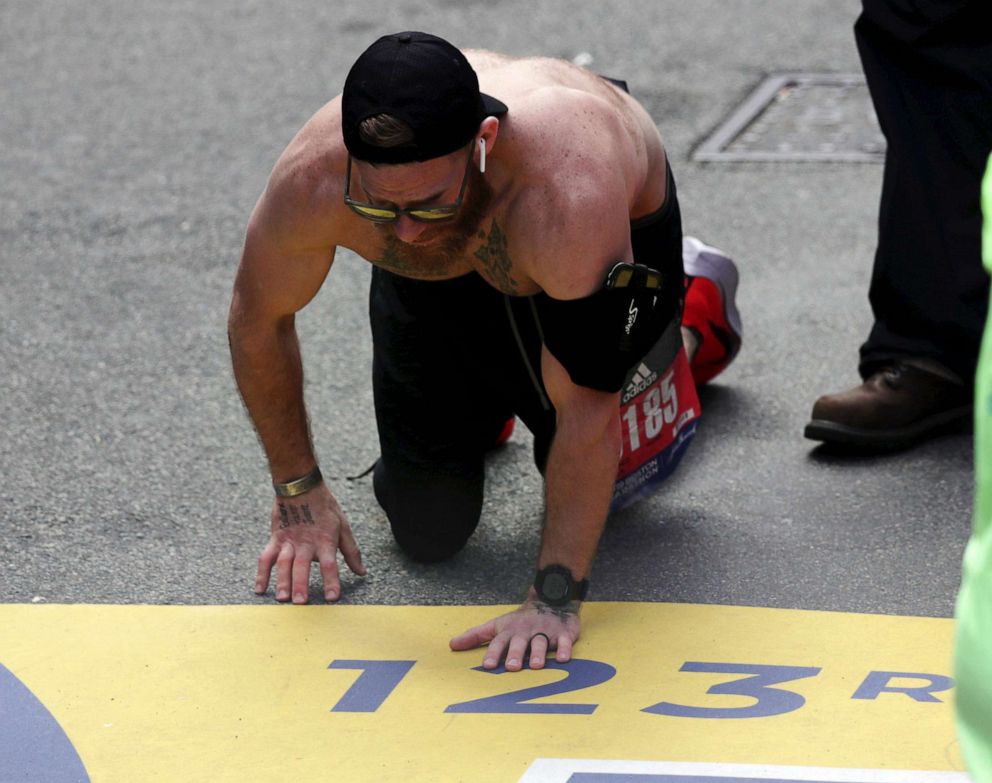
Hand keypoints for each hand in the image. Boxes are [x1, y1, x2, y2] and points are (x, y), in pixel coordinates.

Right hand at [254, 482, 365, 603]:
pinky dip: (261, 574)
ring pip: (283, 563)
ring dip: (282, 581)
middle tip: (300, 603)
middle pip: (303, 565)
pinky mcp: (275, 539)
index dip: (331, 580)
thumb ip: (351, 552)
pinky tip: (259, 589)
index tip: (331, 597)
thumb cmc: (325, 508)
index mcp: (325, 540)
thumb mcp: (343, 527)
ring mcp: (289, 541)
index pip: (329, 564)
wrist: (301, 486)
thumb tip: (362, 572)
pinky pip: (266, 557)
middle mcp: (306, 543)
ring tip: (282, 598)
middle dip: (301, 584)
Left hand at [449, 597, 580, 670]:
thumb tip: (452, 645)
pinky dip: (565, 649)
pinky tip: (564, 659)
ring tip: (537, 666)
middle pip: (520, 643)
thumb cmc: (519, 620)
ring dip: (539, 653)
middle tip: (512, 667)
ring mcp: (545, 631)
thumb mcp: (496, 625)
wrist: (550, 599)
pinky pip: (564, 641)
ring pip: (541, 642)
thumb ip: (475, 636)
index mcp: (509, 631)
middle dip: (516, 654)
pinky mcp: (563, 633)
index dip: (493, 653)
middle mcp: (526, 631)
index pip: (499, 642)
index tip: (488, 665)